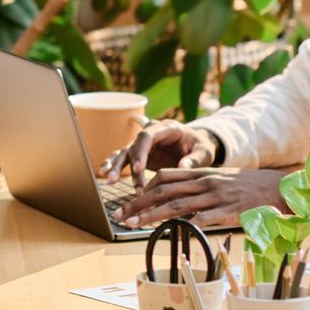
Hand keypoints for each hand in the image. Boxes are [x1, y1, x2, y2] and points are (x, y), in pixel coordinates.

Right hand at [99, 120, 216, 182]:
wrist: (197, 146)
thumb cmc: (201, 147)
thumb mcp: (204, 153)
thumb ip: (194, 160)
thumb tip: (183, 168)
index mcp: (168, 128)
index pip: (149, 136)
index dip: (141, 151)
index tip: (139, 168)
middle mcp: (152, 132)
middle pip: (135, 145)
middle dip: (129, 164)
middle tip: (121, 181)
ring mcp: (144, 143)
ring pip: (126, 151)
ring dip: (117, 165)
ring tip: (109, 179)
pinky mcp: (139, 153)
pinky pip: (124, 158)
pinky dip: (115, 165)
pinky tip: (106, 174)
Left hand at [115, 167, 287, 228]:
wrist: (280, 188)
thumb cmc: (250, 188)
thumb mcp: (222, 181)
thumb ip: (201, 188)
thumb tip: (181, 202)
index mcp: (202, 173)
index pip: (165, 176)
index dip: (145, 188)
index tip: (131, 202)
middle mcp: (205, 182)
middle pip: (163, 190)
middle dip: (139, 203)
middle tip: (121, 215)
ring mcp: (215, 196)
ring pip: (177, 204)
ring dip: (152, 215)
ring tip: (134, 224)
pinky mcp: (228, 210)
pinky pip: (203, 218)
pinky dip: (186, 226)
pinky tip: (171, 233)